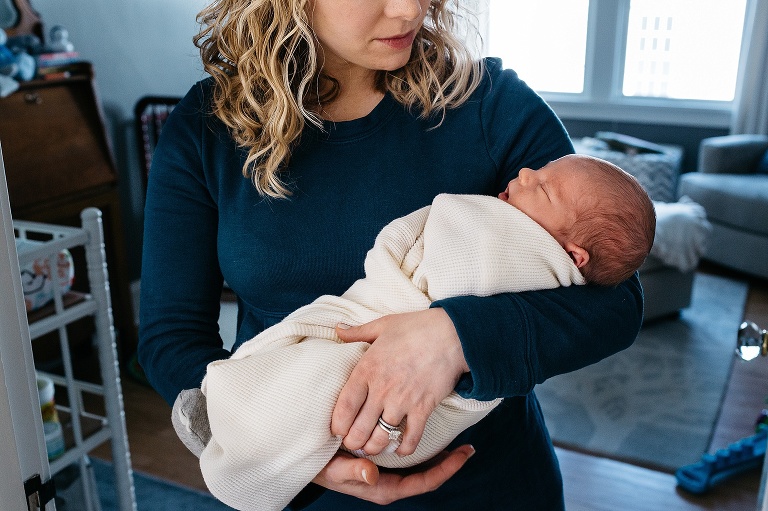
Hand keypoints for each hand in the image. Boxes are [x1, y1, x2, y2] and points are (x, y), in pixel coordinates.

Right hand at [312, 445, 474, 504]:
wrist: (307, 461)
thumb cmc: (321, 469)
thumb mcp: (334, 470)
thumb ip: (353, 472)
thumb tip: (372, 474)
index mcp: (385, 489)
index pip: (425, 482)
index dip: (447, 469)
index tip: (464, 453)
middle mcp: (391, 482)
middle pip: (428, 475)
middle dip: (448, 461)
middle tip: (467, 445)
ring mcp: (388, 473)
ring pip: (421, 466)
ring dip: (438, 453)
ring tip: (455, 438)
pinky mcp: (384, 462)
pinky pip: (409, 457)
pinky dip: (421, 445)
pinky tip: (428, 431)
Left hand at [331, 308, 468, 455]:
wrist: (452, 334)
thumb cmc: (416, 327)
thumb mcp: (382, 325)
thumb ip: (357, 332)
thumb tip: (338, 328)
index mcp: (367, 369)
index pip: (344, 406)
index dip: (338, 424)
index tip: (337, 430)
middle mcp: (382, 389)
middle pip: (359, 428)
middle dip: (353, 442)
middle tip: (353, 444)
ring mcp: (403, 401)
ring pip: (382, 438)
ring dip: (375, 448)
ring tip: (372, 448)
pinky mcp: (423, 408)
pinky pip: (411, 438)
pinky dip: (404, 449)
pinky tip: (400, 449)